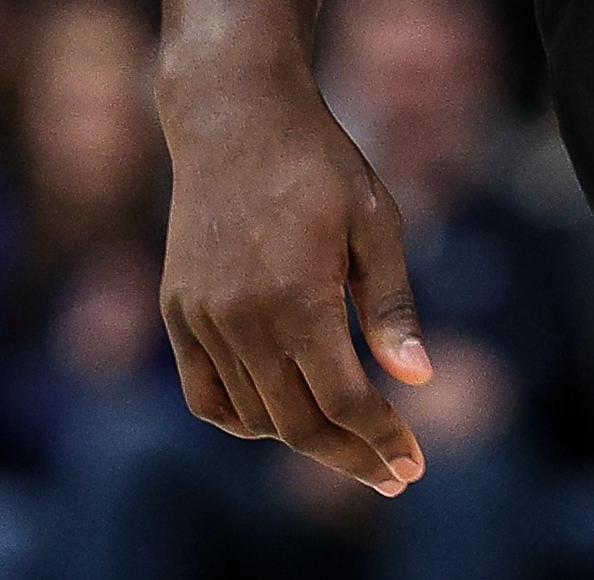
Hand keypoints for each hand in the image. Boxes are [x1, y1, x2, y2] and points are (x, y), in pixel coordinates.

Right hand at [157, 68, 431, 493]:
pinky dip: (243, 420)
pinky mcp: (178, 312)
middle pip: (296, 423)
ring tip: (350, 443)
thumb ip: (391, 307)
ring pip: (252, 416)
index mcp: (298, 298)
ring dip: (302, 440)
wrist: (236, 118)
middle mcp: (241, 319)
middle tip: (393, 476)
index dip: (381, 441)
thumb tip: (416, 380)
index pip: (343, 401)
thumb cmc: (322, 164)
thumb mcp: (377, 223)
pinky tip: (281, 417)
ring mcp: (202, 319)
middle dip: (350, 458)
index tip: (413, 465)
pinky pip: (206, 395)